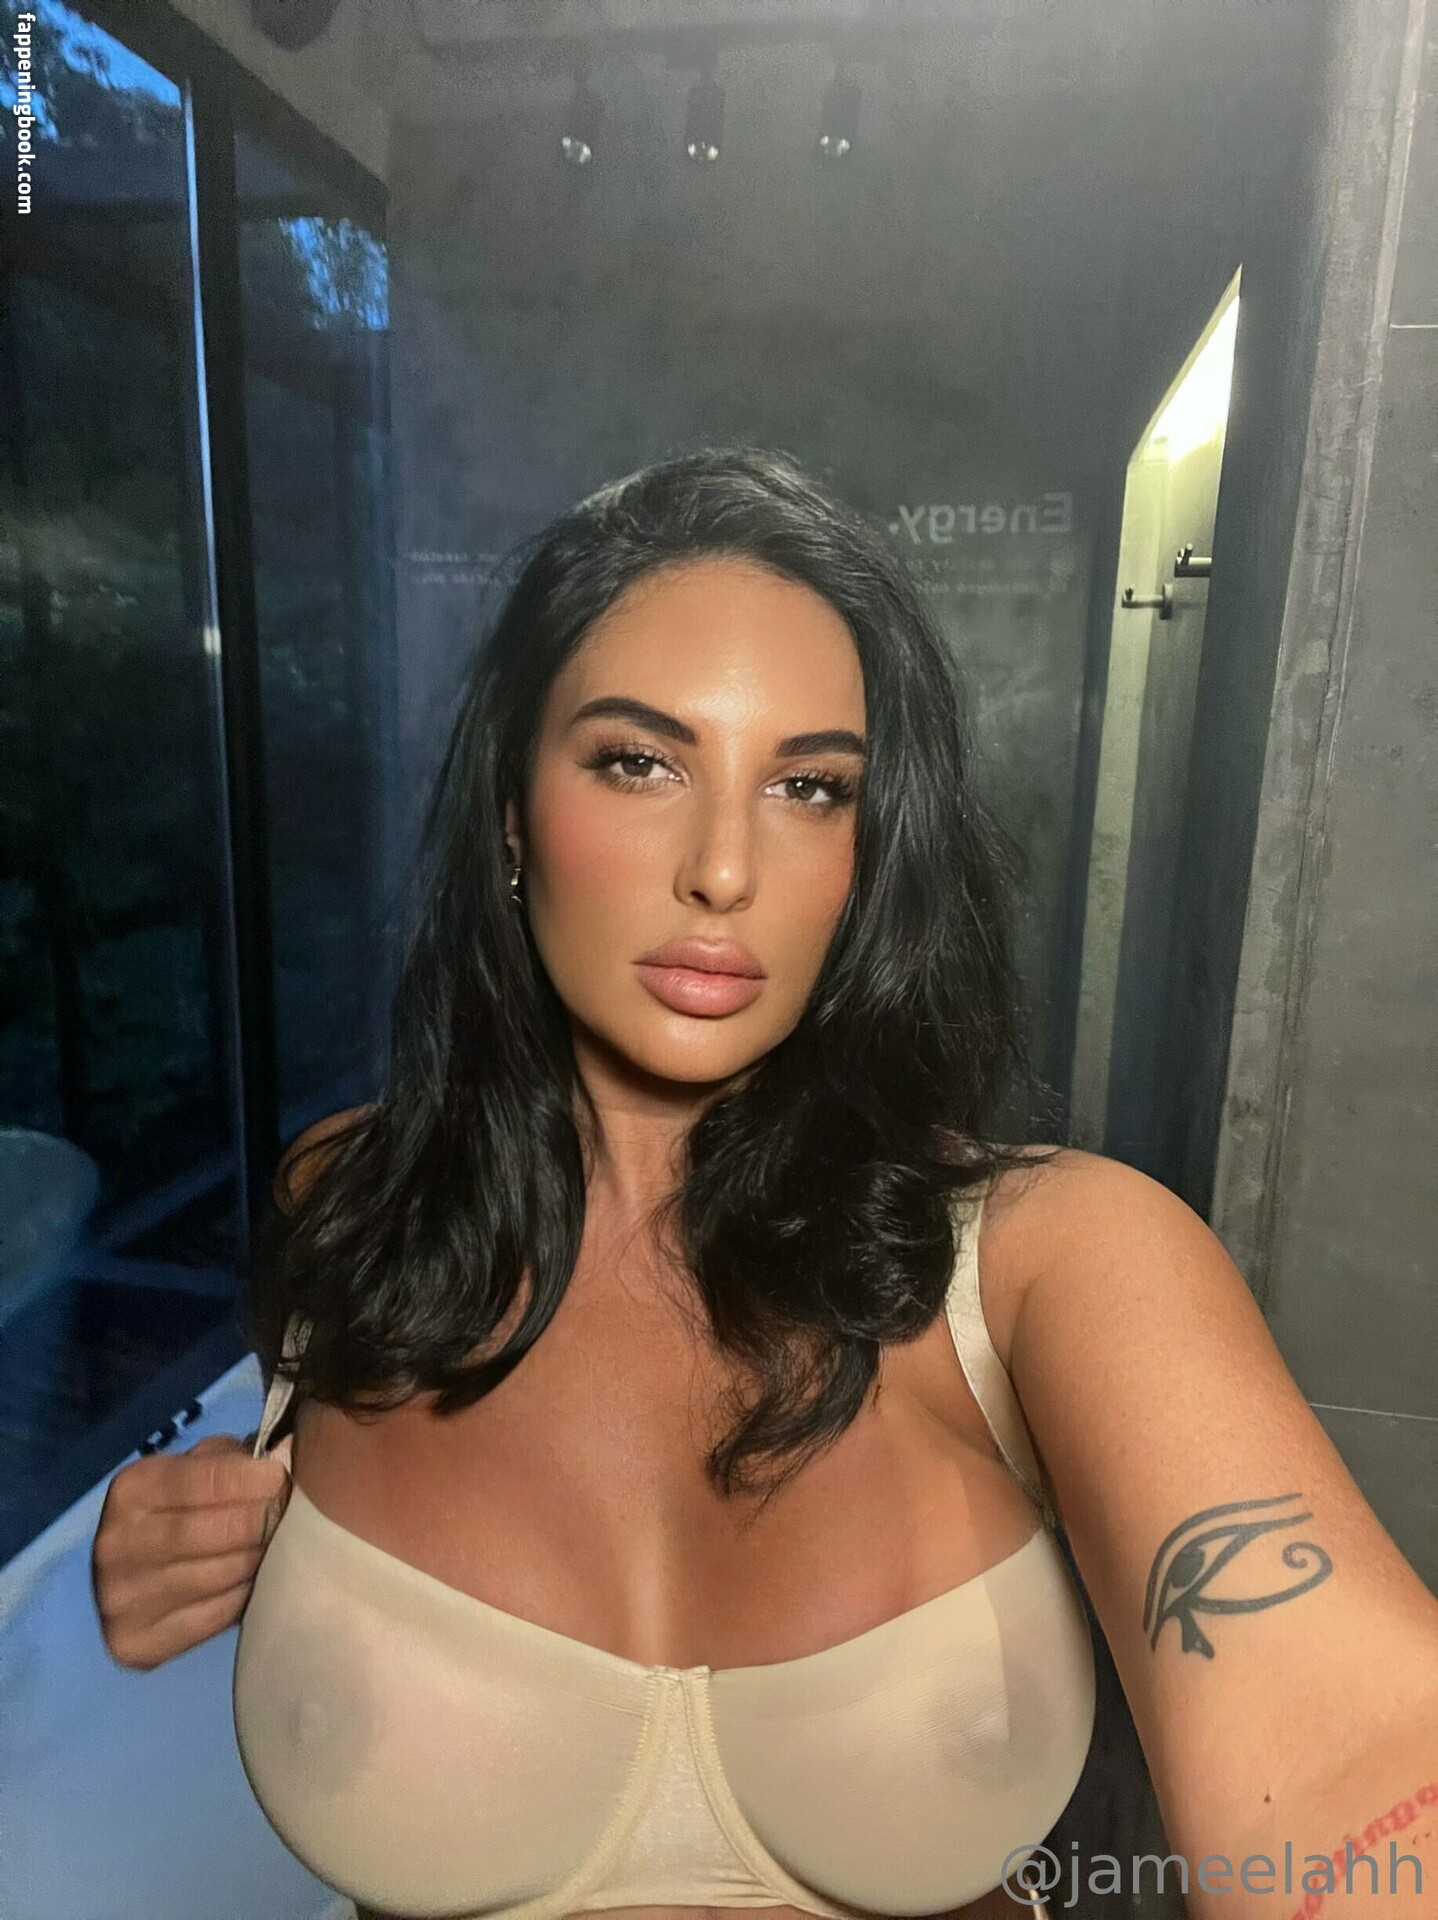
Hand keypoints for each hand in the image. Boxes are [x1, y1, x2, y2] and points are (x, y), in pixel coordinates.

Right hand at [91, 1430, 293, 1669]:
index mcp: (131, 1490)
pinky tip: (256, 1580)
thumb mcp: (195, 1466)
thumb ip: (232, 1461)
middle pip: (213, 1532)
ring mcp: (122, 1599)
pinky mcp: (136, 1643)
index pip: (202, 1480)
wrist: (132, 1573)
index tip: (280, 1478)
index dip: (250, 1479)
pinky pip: (215, 1617)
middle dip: (261, 1520)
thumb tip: (283, 1457)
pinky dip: (245, 1596)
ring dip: (259, 1558)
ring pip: (219, 1576)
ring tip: (279, 1545)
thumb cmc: (180, 1505)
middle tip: (288, 1514)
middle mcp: (116, 1545)